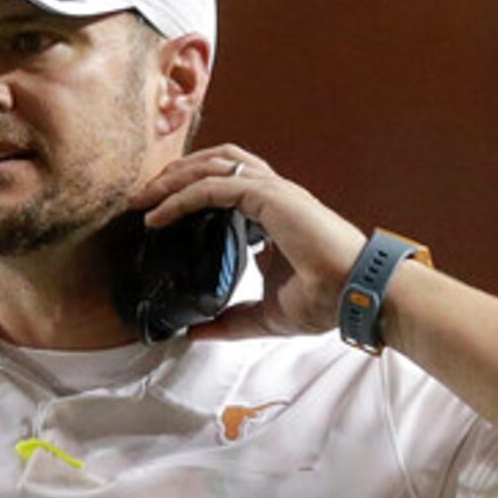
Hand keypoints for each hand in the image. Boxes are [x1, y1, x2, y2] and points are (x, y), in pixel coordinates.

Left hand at [133, 144, 366, 340]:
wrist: (355, 296)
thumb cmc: (324, 301)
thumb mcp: (263, 316)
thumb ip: (230, 321)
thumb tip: (196, 334)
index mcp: (274, 214)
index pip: (228, 184)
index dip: (191, 190)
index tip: (158, 215)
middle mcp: (274, 194)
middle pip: (217, 163)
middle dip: (176, 175)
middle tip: (143, 199)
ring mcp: (274, 191)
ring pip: (214, 164)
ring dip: (174, 177)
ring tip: (144, 198)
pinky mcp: (271, 197)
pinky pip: (215, 187)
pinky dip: (182, 196)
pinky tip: (158, 215)